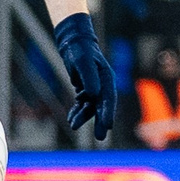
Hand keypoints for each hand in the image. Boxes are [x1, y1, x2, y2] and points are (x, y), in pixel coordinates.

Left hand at [54, 12, 115, 140]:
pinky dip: (76, 111)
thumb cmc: (80, 50)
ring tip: (73, 125)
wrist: (74, 43)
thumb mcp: (83, 62)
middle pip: (102, 106)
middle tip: (101, 137)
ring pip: (90, 107)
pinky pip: (82, 104)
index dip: (108, 112)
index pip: (108, 98)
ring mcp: (94, 88)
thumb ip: (89, 78)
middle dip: (101, 121)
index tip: (108, 125)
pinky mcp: (85, 90)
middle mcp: (102, 85)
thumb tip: (94, 95)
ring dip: (82, 116)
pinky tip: (70, 119)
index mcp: (106, 78)